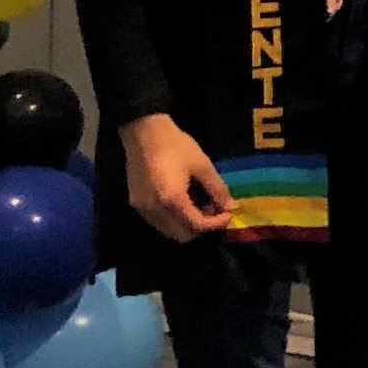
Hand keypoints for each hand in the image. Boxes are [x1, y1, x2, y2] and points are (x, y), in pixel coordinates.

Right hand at [117, 116, 233, 242]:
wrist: (143, 131)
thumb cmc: (176, 145)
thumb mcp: (203, 165)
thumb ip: (217, 190)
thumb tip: (231, 207)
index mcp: (172, 200)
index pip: (197, 226)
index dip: (217, 223)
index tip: (228, 213)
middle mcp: (154, 209)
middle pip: (181, 236)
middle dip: (201, 227)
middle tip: (214, 209)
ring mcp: (142, 208)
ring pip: (168, 231)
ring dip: (187, 225)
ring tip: (199, 204)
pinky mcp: (135, 203)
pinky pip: (157, 222)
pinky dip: (173, 220)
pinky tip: (183, 202)